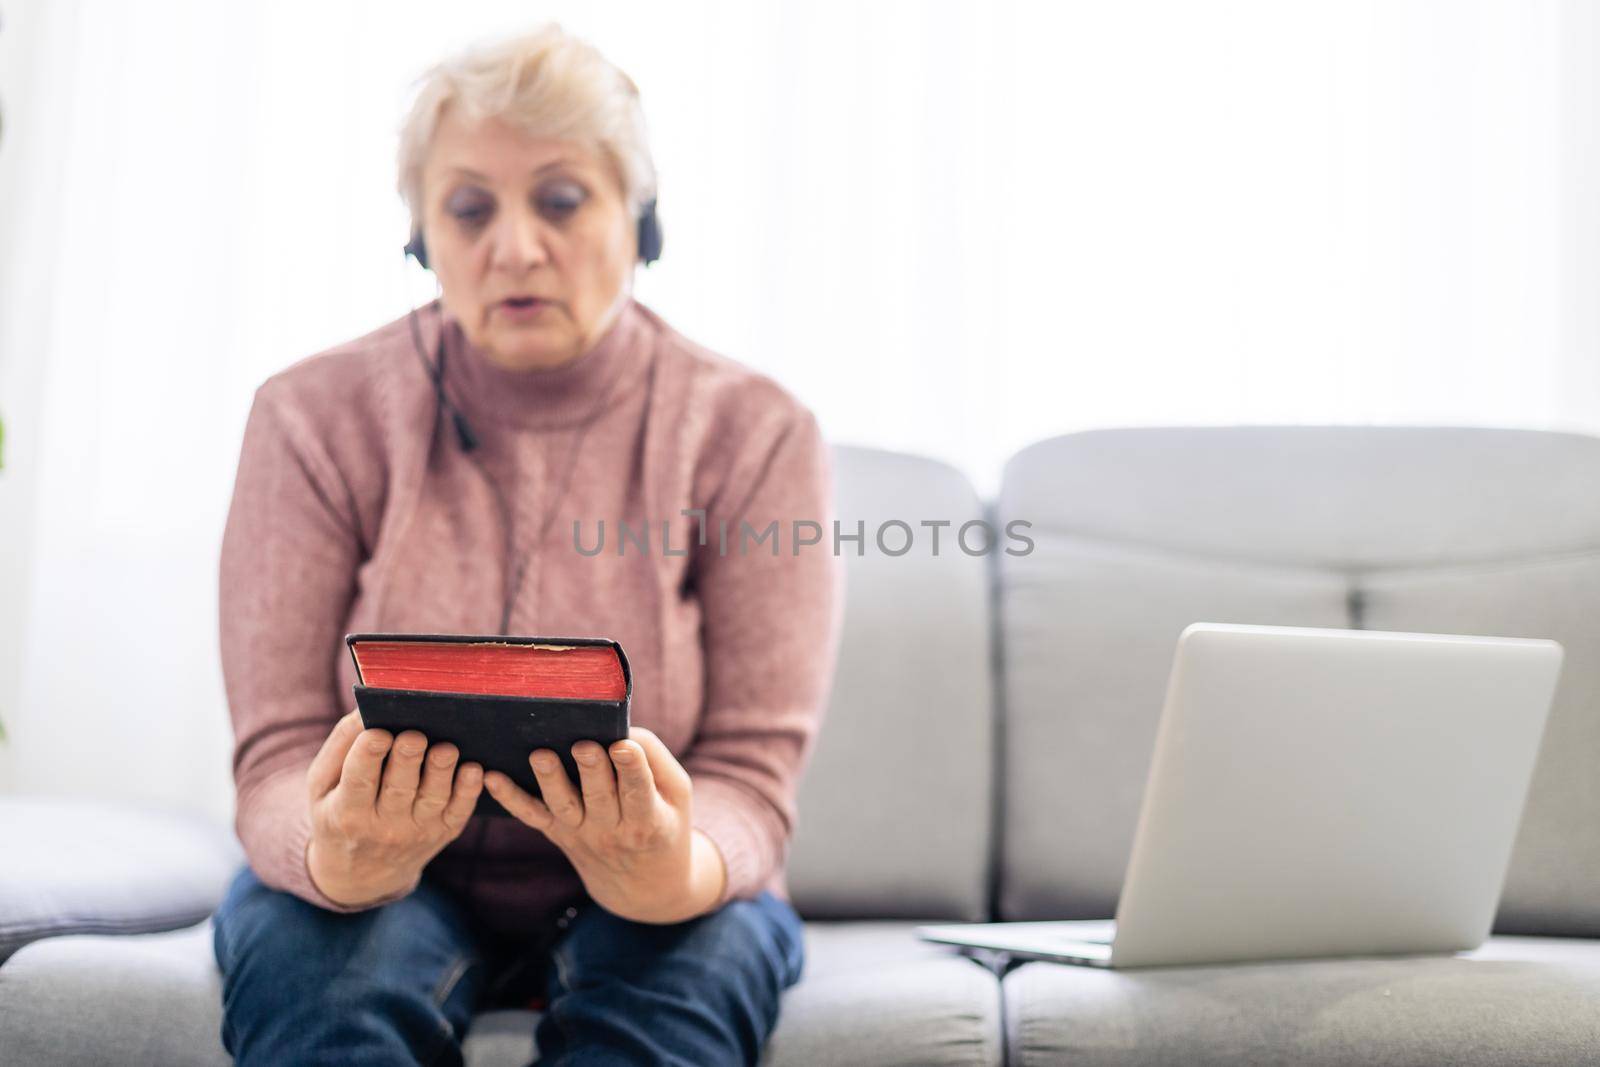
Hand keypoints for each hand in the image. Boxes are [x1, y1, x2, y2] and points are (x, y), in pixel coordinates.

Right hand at [304, 709, 483, 908]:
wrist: (362, 872)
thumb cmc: (338, 811)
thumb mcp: (322, 785)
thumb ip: (341, 745)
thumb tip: (366, 707)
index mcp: (346, 812)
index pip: (357, 781)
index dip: (368, 756)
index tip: (378, 733)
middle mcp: (383, 825)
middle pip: (399, 789)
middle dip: (407, 760)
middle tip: (415, 736)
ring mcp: (417, 831)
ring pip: (433, 799)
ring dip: (442, 772)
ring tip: (446, 748)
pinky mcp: (444, 831)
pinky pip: (459, 811)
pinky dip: (469, 791)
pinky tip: (474, 769)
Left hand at [483, 726, 727, 923]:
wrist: (641, 883)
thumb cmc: (664, 820)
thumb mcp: (677, 794)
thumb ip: (654, 759)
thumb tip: (618, 728)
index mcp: (649, 820)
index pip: (640, 792)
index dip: (632, 769)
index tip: (623, 747)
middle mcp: (611, 829)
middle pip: (599, 798)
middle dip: (591, 770)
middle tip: (582, 745)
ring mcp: (580, 833)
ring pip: (563, 807)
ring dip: (550, 780)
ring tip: (540, 755)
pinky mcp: (556, 832)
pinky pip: (531, 816)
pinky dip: (510, 799)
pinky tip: (492, 778)